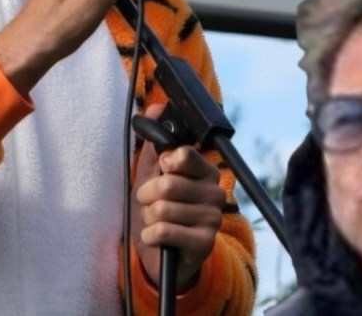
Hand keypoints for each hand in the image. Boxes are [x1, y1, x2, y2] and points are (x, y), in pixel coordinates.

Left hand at [131, 104, 225, 290]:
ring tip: (155, 221)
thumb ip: (154, 143)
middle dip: (146, 195)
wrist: (160, 254)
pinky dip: (150, 234)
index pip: (184, 154)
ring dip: (148, 217)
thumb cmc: (158, 210)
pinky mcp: (205, 243)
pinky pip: (164, 230)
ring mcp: (213, 218)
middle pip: (167, 183)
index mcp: (205, 170)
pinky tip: (155, 237)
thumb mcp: (152, 174)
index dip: (164, 163)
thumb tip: (155, 107)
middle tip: (150, 203)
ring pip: (163, 208)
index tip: (162, 170)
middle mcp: (215, 191)